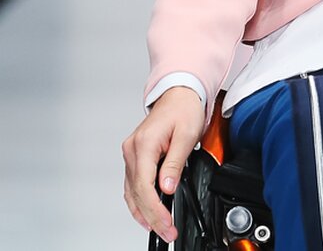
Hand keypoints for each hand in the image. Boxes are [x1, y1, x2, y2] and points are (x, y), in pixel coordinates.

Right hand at [122, 87, 204, 242]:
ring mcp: (131, 154)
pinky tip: (147, 213)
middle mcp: (132, 150)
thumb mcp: (186, 135)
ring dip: (143, 212)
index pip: (144, 185)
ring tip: (159, 228)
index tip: (166, 223)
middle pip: (136, 192)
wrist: (179, 94)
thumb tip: (166, 188)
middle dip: (151, 216)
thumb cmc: (184, 110)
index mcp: (144, 144)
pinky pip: (133, 183)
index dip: (155, 209)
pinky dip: (139, 200)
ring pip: (131, 190)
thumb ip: (175, 163)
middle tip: (167, 232)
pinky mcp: (135, 156)